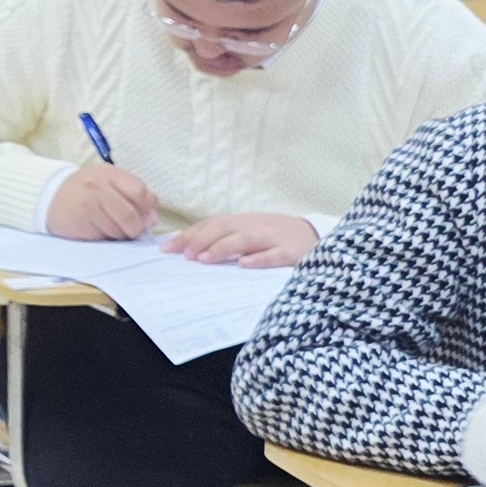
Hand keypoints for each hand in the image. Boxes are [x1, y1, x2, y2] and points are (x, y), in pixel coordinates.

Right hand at [45, 162, 160, 241]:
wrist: (49, 197)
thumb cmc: (84, 190)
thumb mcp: (108, 182)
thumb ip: (132, 194)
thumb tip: (152, 218)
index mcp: (109, 174)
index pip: (140, 191)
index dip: (147, 207)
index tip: (144, 214)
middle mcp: (99, 188)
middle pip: (131, 215)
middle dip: (137, 227)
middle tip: (133, 229)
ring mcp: (89, 206)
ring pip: (119, 230)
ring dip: (122, 235)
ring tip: (112, 228)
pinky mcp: (82, 224)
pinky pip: (105, 237)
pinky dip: (108, 238)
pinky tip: (100, 230)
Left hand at [163, 211, 318, 267]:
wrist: (318, 236)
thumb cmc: (277, 237)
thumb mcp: (250, 233)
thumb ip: (225, 238)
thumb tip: (189, 248)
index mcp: (244, 222)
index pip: (211, 224)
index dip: (189, 235)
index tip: (167, 249)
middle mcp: (256, 226)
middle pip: (225, 227)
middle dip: (202, 239)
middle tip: (185, 255)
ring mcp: (274, 239)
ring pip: (246, 238)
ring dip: (223, 247)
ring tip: (205, 259)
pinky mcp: (292, 253)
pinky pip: (275, 255)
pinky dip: (260, 259)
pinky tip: (244, 265)